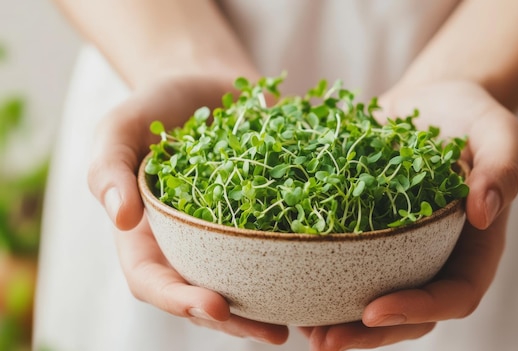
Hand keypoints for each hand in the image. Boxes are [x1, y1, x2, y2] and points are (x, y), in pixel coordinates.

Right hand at [87, 74, 288, 343]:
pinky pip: (284, 246)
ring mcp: (232, 234)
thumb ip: (109, 168)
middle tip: (271, 332)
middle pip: (208, 296)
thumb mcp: (120, 128)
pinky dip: (305, 266)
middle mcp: (192, 245)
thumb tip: (119, 218)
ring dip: (275, 307)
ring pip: (250, 283)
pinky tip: (333, 282)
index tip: (214, 305)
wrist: (206, 83)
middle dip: (238, 321)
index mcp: (149, 236)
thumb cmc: (155, 106)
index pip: (155, 282)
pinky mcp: (268, 217)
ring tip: (308, 324)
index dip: (180, 302)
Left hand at [301, 80, 517, 350]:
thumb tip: (483, 211)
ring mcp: (400, 248)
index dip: (417, 310)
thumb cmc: (470, 114)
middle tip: (324, 341)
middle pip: (408, 312)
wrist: (431, 100)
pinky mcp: (369, 232)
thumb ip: (502, 167)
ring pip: (373, 296)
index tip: (373, 310)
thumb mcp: (498, 130)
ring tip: (301, 330)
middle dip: (368, 334)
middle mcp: (436, 256)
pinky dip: (320, 279)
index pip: (455, 295)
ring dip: (339, 319)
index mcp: (474, 247)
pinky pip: (347, 262)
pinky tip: (287, 284)